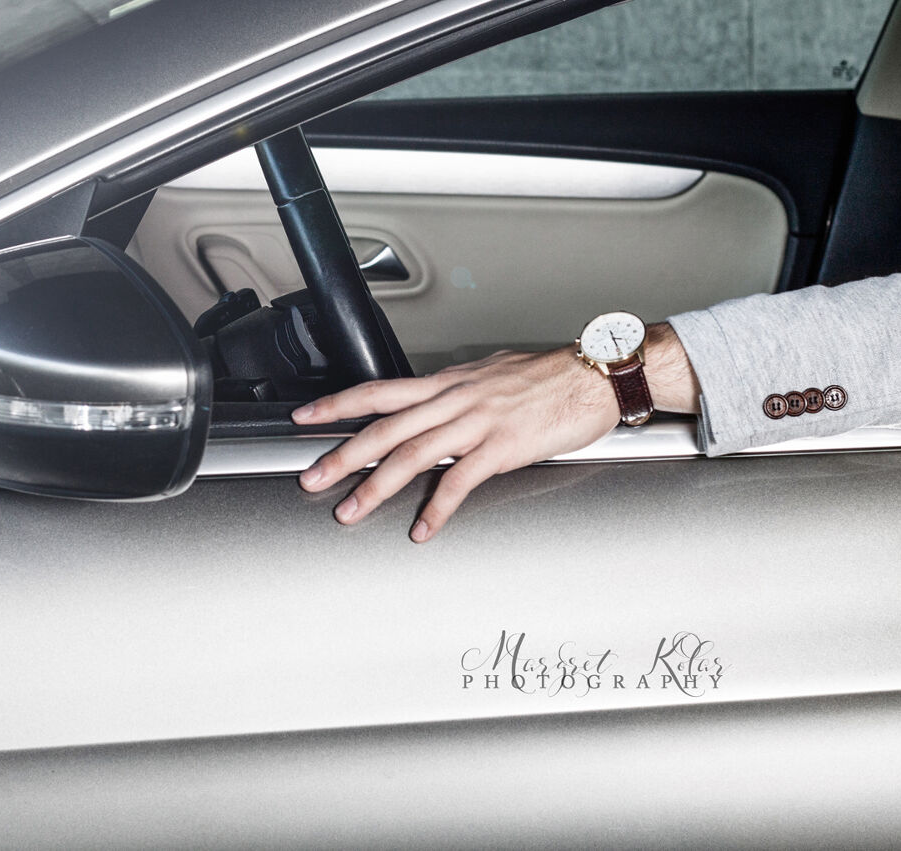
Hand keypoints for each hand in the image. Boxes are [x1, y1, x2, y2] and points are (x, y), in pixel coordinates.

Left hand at [291, 348, 620, 541]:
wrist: (594, 375)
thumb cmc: (551, 376)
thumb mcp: (493, 372)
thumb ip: (460, 391)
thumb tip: (437, 400)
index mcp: (450, 381)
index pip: (380, 390)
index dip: (339, 403)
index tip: (306, 416)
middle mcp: (456, 398)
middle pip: (386, 427)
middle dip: (342, 454)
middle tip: (312, 478)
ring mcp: (478, 422)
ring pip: (413, 454)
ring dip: (376, 486)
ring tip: (352, 510)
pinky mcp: (503, 447)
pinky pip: (460, 480)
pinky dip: (437, 508)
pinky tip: (423, 528)